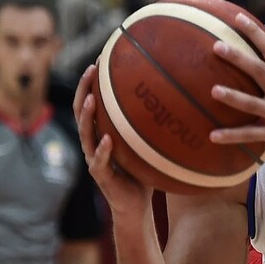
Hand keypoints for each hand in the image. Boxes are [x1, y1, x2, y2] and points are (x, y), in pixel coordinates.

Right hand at [74, 66, 152, 222]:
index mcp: (103, 131)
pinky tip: (107, 139)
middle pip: (82, 111)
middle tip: (92, 69)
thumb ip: (155, 123)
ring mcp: (95, 159)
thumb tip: (182, 95)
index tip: (101, 57)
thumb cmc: (144, 171)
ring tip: (92, 99)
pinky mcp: (102, 177)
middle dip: (85, 89)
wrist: (136, 206)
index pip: (94, 101)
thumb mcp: (149, 142)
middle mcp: (94, 142)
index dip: (94, 81)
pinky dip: (103, 150)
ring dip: (87, 116)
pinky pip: (99, 162)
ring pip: (85, 134)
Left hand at [209, 15, 264, 185]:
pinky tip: (213, 136)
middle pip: (260, 71)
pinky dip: (232, 136)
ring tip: (214, 90)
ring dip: (234, 97)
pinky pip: (251, 135)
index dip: (256, 33)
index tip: (238, 17)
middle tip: (217, 46)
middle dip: (240, 58)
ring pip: (254, 104)